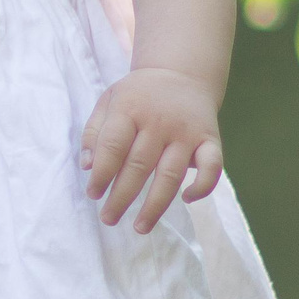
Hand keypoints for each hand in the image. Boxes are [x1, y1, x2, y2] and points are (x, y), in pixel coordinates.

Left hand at [80, 70, 222, 231]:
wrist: (181, 72)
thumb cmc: (138, 94)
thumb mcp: (109, 101)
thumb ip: (94, 132)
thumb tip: (86, 167)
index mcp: (130, 109)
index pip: (112, 147)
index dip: (101, 174)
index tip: (92, 194)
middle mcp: (159, 122)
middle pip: (138, 166)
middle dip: (121, 197)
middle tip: (108, 219)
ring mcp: (186, 132)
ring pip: (171, 175)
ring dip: (155, 205)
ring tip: (139, 227)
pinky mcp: (210, 139)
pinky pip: (212, 168)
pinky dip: (202, 187)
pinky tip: (187, 200)